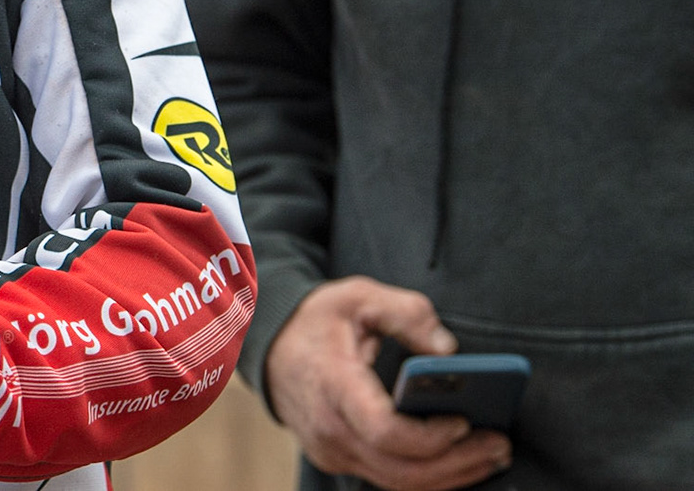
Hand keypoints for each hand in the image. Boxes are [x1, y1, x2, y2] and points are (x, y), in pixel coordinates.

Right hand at [265, 276, 510, 490]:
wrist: (267, 344)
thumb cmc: (316, 321)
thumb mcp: (358, 296)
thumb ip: (406, 313)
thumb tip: (448, 350)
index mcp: (332, 385)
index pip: (383, 430)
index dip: (429, 436)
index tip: (464, 421)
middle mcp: (328, 428)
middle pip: (400, 469)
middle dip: (458, 464)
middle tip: (499, 444)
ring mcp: (330, 450)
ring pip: (398, 483)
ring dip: (450, 476)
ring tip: (490, 456)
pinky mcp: (337, 459)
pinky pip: (388, 480)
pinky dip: (428, 477)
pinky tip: (458, 462)